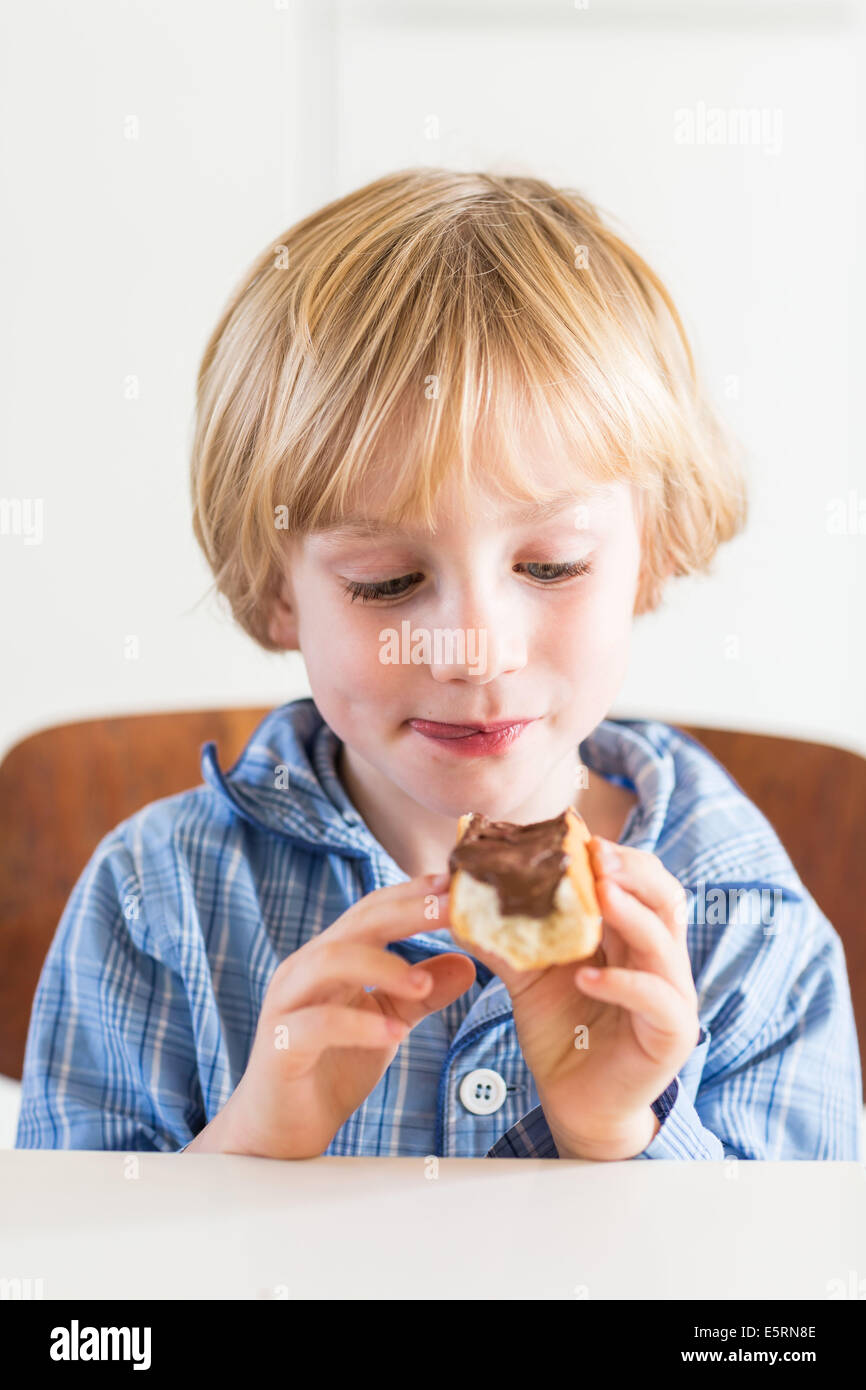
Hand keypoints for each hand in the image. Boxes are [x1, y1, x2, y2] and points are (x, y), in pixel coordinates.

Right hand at [203, 874, 475, 1157]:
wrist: (280, 1133)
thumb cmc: (330, 1068)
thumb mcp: (387, 1024)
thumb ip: (420, 995)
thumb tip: (467, 964)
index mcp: (330, 958)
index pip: (373, 911)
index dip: (413, 894)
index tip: (457, 883)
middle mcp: (305, 970)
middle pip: (357, 923)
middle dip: (408, 912)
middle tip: (454, 909)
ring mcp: (288, 1004)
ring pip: (330, 960)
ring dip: (383, 966)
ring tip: (423, 985)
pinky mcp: (279, 1045)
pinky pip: (317, 1023)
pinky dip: (358, 1025)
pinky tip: (394, 1034)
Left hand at [443, 838, 699, 1159]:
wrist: (576, 1101)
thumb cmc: (563, 1029)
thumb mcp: (529, 974)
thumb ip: (506, 936)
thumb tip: (460, 895)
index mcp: (631, 933)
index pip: (636, 878)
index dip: (611, 854)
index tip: (573, 835)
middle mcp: (660, 956)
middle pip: (663, 896)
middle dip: (630, 869)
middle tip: (594, 853)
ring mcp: (672, 994)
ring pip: (663, 941)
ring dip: (631, 914)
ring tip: (598, 895)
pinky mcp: (671, 1033)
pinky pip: (656, 998)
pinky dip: (623, 982)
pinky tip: (587, 976)